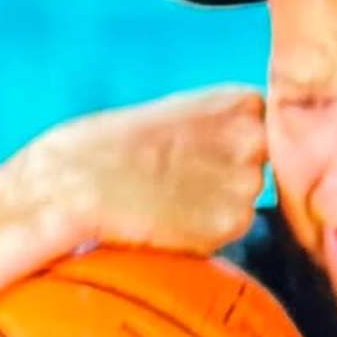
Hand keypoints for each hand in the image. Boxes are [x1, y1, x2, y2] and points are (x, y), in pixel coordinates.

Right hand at [0, 87, 268, 267]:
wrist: (76, 181)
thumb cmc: (112, 148)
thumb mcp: (176, 117)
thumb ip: (219, 131)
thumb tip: (250, 159)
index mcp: (243, 101)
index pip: (260, 136)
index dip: (222, 151)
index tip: (187, 153)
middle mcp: (255, 138)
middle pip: (260, 171)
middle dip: (226, 179)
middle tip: (175, 180)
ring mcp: (248, 182)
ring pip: (244, 204)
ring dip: (215, 208)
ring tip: (166, 198)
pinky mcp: (233, 223)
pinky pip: (228, 235)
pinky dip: (202, 234)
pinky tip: (168, 220)